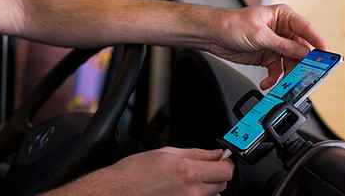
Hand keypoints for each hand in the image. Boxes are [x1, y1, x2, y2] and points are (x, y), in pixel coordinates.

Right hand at [105, 147, 233, 195]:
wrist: (118, 191)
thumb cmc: (135, 172)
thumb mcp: (166, 153)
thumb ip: (196, 153)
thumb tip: (215, 153)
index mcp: (188, 171)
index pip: (225, 169)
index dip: (226, 162)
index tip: (222, 159)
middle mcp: (192, 191)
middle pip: (223, 184)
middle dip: (216, 173)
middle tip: (203, 167)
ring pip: (214, 195)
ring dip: (208, 187)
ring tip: (188, 179)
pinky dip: (197, 195)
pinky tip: (183, 189)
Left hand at [206, 4, 328, 89]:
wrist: (211, 34)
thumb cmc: (231, 24)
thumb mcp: (259, 35)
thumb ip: (283, 45)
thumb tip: (304, 52)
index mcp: (283, 17)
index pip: (306, 29)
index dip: (318, 42)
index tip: (326, 54)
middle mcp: (282, 30)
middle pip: (301, 49)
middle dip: (303, 63)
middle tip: (307, 74)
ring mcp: (275, 45)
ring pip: (290, 62)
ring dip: (288, 74)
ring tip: (285, 83)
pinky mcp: (267, 57)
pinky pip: (277, 70)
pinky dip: (274, 78)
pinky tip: (267, 83)